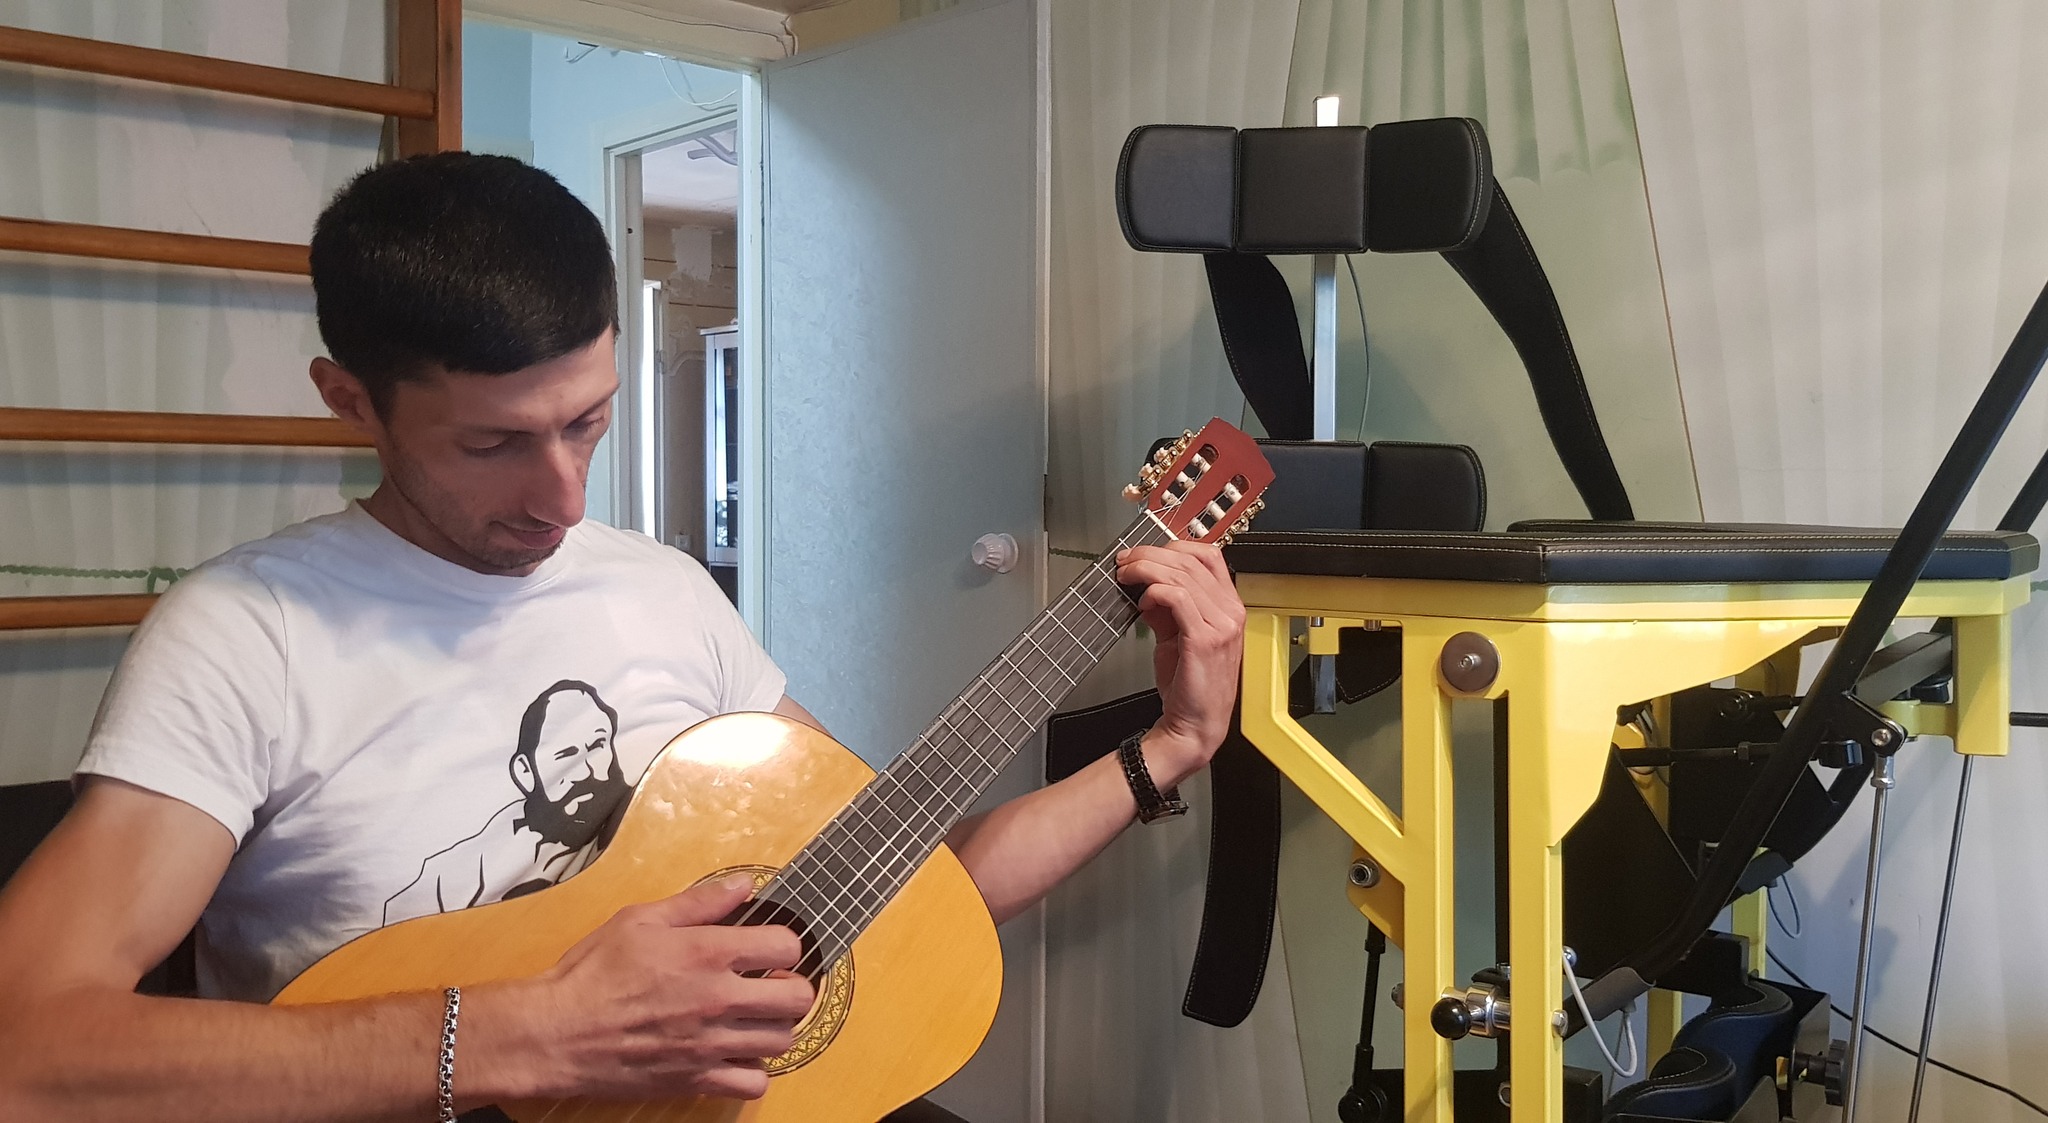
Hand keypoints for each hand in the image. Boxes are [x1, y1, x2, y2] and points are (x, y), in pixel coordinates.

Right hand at [519, 876, 816, 1101]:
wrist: (556, 1033)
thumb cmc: (591, 974)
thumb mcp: (639, 920)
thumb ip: (698, 902)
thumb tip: (742, 886)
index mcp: (706, 953)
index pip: (787, 946)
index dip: (784, 944)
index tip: (770, 949)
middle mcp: (717, 999)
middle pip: (797, 998)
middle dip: (790, 987)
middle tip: (770, 984)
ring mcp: (710, 1043)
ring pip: (783, 1040)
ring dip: (773, 1027)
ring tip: (751, 1018)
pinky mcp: (697, 1078)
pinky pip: (754, 1082)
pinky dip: (752, 1069)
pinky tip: (734, 1052)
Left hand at [1114, 540, 1245, 787]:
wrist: (1194, 726)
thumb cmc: (1188, 685)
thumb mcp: (1176, 636)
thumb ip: (1166, 608)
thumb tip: (1146, 584)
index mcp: (1229, 607)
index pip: (1209, 556)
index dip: (1174, 547)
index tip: (1143, 553)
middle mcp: (1231, 612)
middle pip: (1191, 559)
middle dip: (1151, 554)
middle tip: (1125, 561)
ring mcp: (1222, 625)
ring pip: (1182, 574)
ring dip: (1147, 569)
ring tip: (1125, 575)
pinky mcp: (1205, 639)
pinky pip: (1179, 598)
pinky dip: (1156, 591)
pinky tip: (1142, 601)